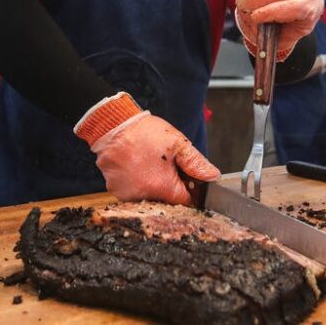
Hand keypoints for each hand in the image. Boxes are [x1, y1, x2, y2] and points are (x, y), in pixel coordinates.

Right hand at [76, 93, 219, 204]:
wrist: (112, 124)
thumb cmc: (145, 133)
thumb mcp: (177, 143)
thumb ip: (196, 163)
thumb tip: (213, 177)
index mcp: (162, 187)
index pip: (184, 201)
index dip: (187, 188)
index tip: (182, 175)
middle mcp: (143, 196)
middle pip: (165, 200)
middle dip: (168, 186)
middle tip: (163, 164)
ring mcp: (126, 195)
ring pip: (147, 196)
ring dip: (150, 184)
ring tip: (147, 163)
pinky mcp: (114, 190)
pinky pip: (131, 191)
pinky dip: (135, 182)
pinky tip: (135, 166)